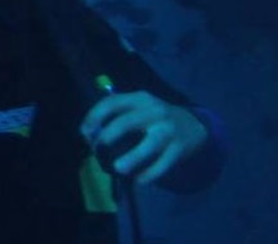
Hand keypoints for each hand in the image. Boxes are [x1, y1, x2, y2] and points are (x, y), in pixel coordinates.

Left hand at [79, 91, 207, 184]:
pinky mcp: (180, 148)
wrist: (193, 126)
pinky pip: (164, 163)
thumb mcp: (138, 109)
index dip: (94, 116)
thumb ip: (116, 117)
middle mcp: (154, 111)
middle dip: (108, 137)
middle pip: (127, 122)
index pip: (112, 103)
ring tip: (119, 168)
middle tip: (98, 150)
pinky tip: (139, 180)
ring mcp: (169, 129)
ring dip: (133, 157)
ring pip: (150, 143)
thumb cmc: (154, 119)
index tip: (84, 133)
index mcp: (140, 99)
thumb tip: (89, 136)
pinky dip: (150, 174)